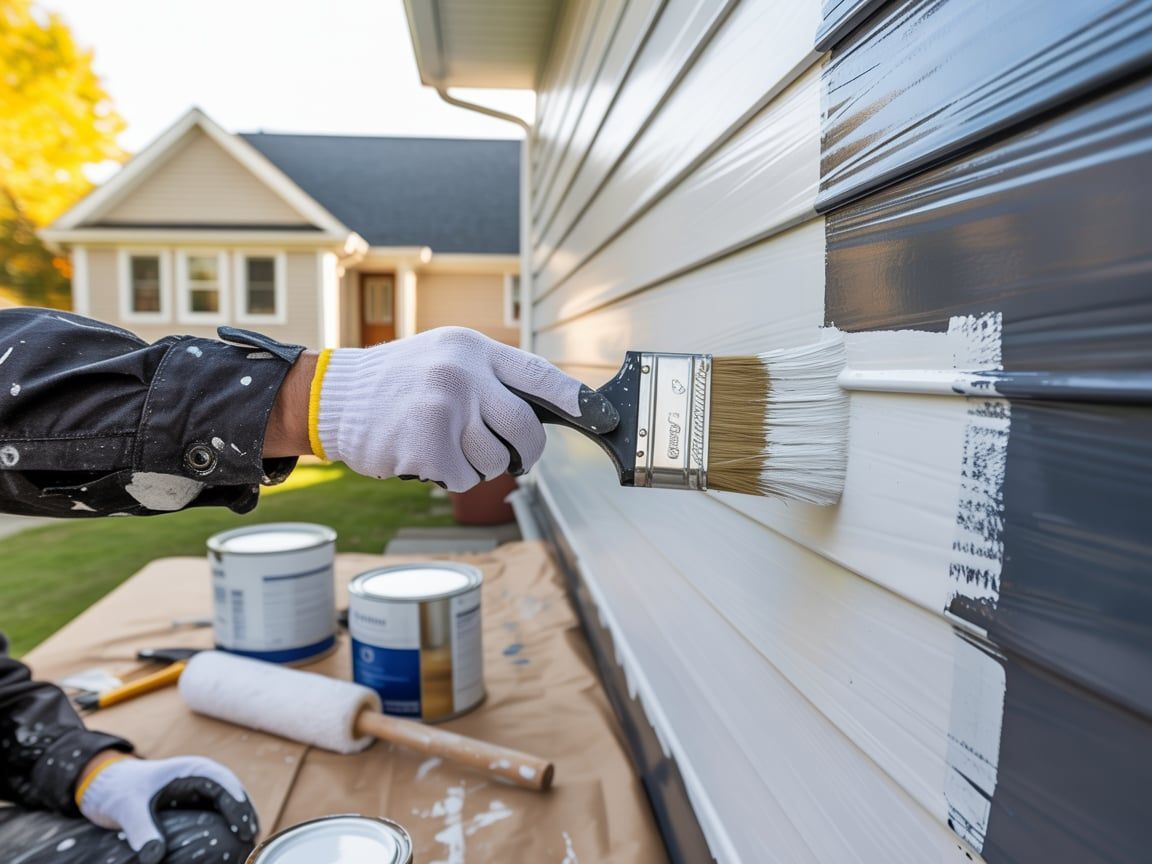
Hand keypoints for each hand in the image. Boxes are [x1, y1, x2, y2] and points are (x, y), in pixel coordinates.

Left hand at [77, 753, 257, 863]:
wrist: (103, 786)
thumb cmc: (117, 789)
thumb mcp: (127, 808)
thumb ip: (141, 830)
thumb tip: (155, 856)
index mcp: (192, 770)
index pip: (224, 783)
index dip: (237, 804)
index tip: (244, 828)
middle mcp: (201, 779)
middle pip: (233, 794)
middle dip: (244, 816)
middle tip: (250, 842)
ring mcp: (199, 792)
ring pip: (228, 805)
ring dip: (238, 822)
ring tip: (245, 845)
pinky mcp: (193, 806)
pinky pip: (217, 815)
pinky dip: (226, 827)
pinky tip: (228, 845)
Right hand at [311, 327, 616, 491]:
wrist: (334, 396)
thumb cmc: (398, 380)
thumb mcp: (445, 356)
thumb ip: (491, 376)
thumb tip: (547, 408)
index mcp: (473, 349)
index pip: (540, 375)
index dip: (576, 399)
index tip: (602, 416)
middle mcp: (463, 375)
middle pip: (526, 430)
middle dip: (527, 452)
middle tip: (517, 456)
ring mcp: (445, 410)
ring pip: (496, 460)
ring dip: (478, 463)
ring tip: (446, 443)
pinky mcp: (427, 446)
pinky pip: (464, 477)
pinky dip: (448, 474)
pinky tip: (423, 452)